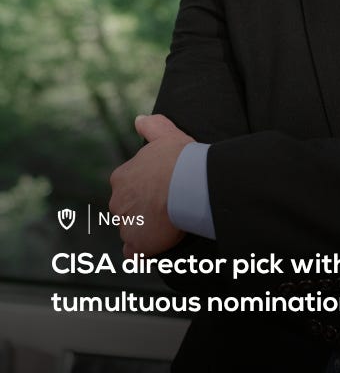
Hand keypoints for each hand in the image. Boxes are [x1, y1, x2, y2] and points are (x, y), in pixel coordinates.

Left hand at [109, 114, 193, 257]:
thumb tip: (140, 120)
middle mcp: (118, 201)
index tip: (162, 192)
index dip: (145, 191)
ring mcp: (127, 223)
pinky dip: (142, 251)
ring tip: (169, 227)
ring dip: (145, 230)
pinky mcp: (138, 242)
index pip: (127, 188)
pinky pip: (134, 252)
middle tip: (168, 209)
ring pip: (132, 229)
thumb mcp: (166, 134)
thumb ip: (152, 126)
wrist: (187, 183)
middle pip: (128, 210)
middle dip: (143, 211)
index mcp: (122, 178)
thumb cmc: (179, 158)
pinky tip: (156, 247)